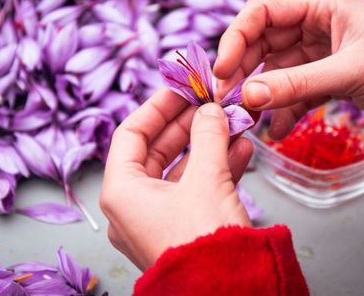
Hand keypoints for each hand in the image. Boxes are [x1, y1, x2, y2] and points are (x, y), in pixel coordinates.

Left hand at [100, 89, 252, 270]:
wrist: (228, 293)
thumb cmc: (204, 241)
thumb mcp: (207, 178)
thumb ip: (208, 135)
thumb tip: (211, 109)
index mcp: (122, 192)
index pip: (130, 134)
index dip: (157, 107)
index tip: (181, 88)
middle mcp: (133, 206)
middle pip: (157, 150)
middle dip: (189, 124)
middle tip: (211, 102)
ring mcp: (158, 219)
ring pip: (181, 170)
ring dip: (209, 145)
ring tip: (234, 122)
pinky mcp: (182, 229)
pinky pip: (196, 189)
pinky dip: (217, 168)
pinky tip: (242, 149)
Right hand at [214, 0, 363, 138]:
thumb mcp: (350, 71)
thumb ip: (296, 84)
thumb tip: (248, 97)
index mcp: (321, 5)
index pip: (262, 12)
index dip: (236, 38)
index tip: (221, 70)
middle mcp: (317, 25)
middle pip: (263, 43)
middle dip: (244, 71)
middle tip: (227, 100)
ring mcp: (322, 54)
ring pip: (276, 71)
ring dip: (262, 94)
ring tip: (248, 120)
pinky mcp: (330, 79)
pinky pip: (296, 92)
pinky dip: (285, 110)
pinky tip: (277, 131)